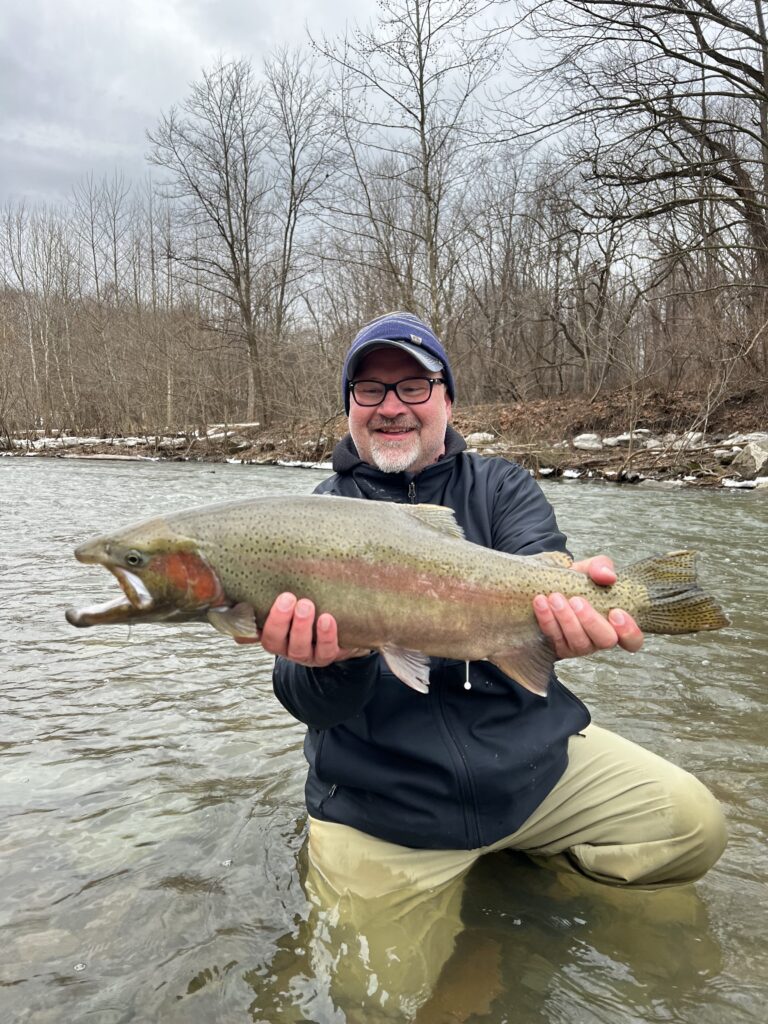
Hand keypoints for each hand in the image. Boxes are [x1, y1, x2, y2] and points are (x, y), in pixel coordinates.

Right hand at [247, 592, 369, 666]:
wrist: (346, 623)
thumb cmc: (314, 602)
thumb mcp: (295, 594)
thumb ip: (280, 585)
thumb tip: (257, 563)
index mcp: (271, 630)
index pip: (252, 629)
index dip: (248, 620)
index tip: (251, 600)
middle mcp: (285, 645)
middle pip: (274, 640)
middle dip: (279, 620)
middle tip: (287, 598)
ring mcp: (306, 653)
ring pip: (298, 648)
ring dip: (301, 627)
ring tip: (306, 605)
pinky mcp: (327, 655)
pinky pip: (325, 651)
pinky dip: (326, 636)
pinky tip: (327, 619)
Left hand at [533, 555, 643, 659]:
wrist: (549, 583)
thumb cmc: (578, 580)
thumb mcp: (591, 568)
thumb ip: (601, 567)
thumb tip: (607, 576)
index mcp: (615, 623)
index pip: (633, 640)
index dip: (629, 632)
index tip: (616, 612)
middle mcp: (600, 639)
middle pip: (605, 641)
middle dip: (591, 621)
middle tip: (576, 600)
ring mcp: (579, 646)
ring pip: (578, 642)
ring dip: (566, 619)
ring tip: (555, 598)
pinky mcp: (558, 648)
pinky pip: (554, 640)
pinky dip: (547, 620)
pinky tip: (540, 603)